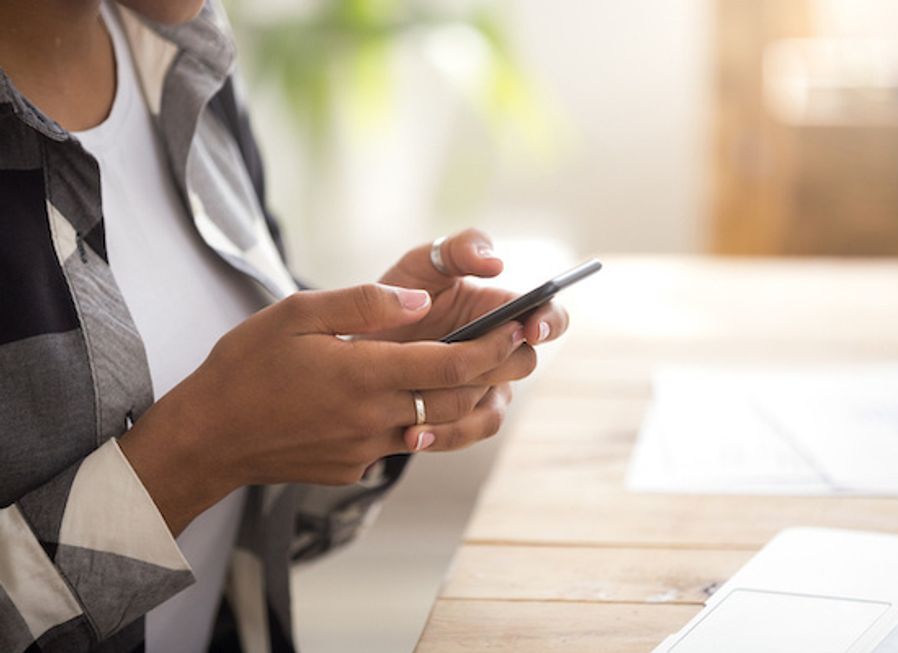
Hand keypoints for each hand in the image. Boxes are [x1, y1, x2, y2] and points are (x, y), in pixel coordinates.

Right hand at [119, 283, 525, 534]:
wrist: (209, 438)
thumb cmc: (246, 367)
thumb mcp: (297, 314)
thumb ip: (363, 304)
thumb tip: (420, 302)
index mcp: (366, 374)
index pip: (454, 362)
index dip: (495, 345)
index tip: (521, 326)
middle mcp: (375, 418)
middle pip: (459, 398)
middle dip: (498, 372)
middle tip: (521, 347)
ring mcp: (367, 450)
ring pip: (438, 426)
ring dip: (466, 399)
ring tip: (481, 371)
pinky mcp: (355, 469)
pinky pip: (402, 444)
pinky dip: (421, 422)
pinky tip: (412, 399)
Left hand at [365, 229, 570, 453]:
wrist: (356, 342)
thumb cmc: (398, 297)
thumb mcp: (422, 263)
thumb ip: (460, 249)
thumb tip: (496, 262)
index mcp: (502, 310)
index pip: (549, 316)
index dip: (550, 323)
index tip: (532, 328)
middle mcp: (500, 352)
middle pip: (524, 363)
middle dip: (498, 366)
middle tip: (466, 367)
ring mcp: (482, 388)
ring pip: (494, 409)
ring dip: (465, 411)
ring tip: (431, 407)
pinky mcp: (458, 419)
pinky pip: (466, 433)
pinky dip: (443, 436)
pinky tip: (412, 435)